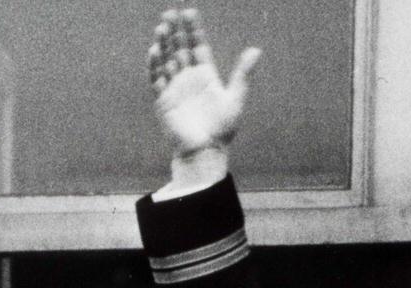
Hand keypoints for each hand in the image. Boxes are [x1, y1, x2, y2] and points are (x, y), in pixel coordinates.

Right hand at [148, 8, 260, 155]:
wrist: (205, 151)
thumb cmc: (222, 128)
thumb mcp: (236, 98)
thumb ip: (243, 73)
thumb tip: (256, 50)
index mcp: (205, 75)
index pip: (197, 45)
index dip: (193, 29)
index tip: (189, 13)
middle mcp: (188, 78)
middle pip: (179, 48)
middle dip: (175, 31)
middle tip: (170, 13)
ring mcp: (174, 88)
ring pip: (166, 60)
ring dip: (164, 44)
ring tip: (162, 27)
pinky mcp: (163, 100)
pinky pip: (156, 79)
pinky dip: (155, 65)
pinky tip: (155, 51)